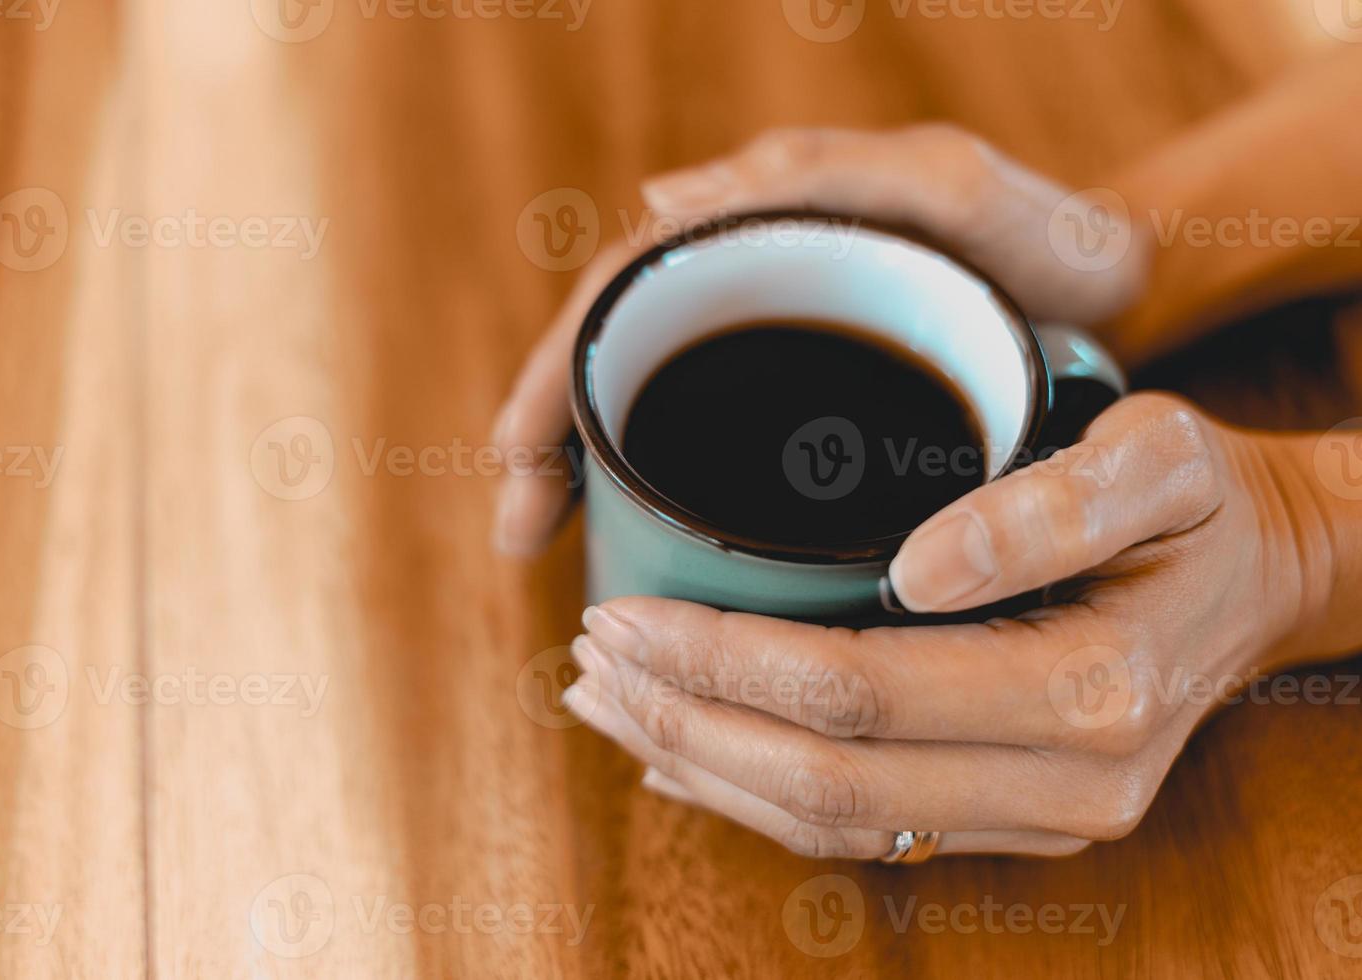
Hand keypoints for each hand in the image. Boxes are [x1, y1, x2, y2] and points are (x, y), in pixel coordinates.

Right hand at [491, 124, 1150, 554]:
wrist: (1112, 306)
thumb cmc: (1041, 239)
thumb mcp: (951, 189)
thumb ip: (831, 174)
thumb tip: (661, 195)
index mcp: (758, 239)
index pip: (620, 299)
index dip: (556, 373)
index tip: (516, 461)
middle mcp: (746, 298)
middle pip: (616, 363)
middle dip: (547, 442)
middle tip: (521, 534)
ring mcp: (772, 358)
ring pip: (651, 414)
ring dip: (587, 477)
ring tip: (554, 551)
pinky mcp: (803, 414)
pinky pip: (709, 451)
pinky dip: (660, 500)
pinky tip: (642, 558)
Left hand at [565, 393, 1334, 857]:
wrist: (1266, 578)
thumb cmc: (1205, 502)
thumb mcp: (1159, 457)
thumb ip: (1051, 506)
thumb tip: (916, 570)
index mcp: (1091, 694)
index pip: (855, 694)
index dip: (720, 662)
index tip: (621, 613)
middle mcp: (1064, 786)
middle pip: (822, 781)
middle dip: (683, 723)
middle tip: (584, 660)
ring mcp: (1036, 817)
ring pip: (828, 825)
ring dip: (700, 769)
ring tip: (604, 706)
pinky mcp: (1008, 815)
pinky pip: (859, 833)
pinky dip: (754, 799)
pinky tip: (683, 762)